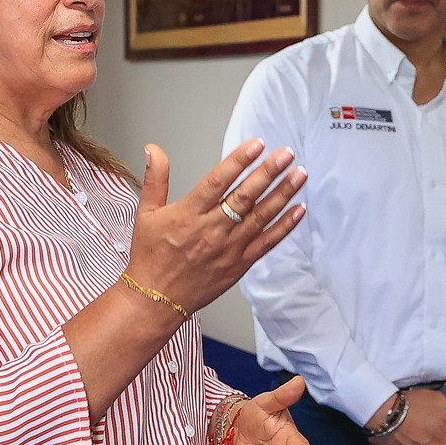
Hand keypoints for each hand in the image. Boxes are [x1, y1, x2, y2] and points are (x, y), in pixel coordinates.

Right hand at [126, 139, 305, 315]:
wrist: (156, 299)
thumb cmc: (150, 258)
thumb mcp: (146, 214)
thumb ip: (155, 179)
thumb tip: (153, 150)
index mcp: (189, 214)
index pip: (218, 181)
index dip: (239, 161)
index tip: (256, 145)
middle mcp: (212, 230)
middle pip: (245, 196)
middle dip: (269, 172)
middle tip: (286, 154)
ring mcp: (229, 248)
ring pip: (261, 216)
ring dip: (283, 194)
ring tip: (299, 174)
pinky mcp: (240, 265)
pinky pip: (267, 242)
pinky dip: (285, 226)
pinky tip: (299, 210)